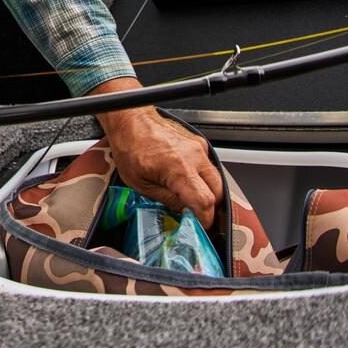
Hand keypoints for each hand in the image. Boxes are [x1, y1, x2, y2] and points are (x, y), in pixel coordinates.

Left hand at [91, 79, 222, 227]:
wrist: (130, 119)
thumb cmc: (129, 146)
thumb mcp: (141, 184)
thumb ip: (167, 200)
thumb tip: (184, 212)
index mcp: (179, 169)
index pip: (204, 202)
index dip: (205, 219)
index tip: (200, 227)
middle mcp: (193, 156)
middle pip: (218, 192)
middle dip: (210, 208)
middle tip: (197, 216)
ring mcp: (198, 147)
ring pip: (217, 178)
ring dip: (209, 192)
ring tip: (191, 199)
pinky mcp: (198, 142)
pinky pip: (209, 165)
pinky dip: (203, 177)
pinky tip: (189, 181)